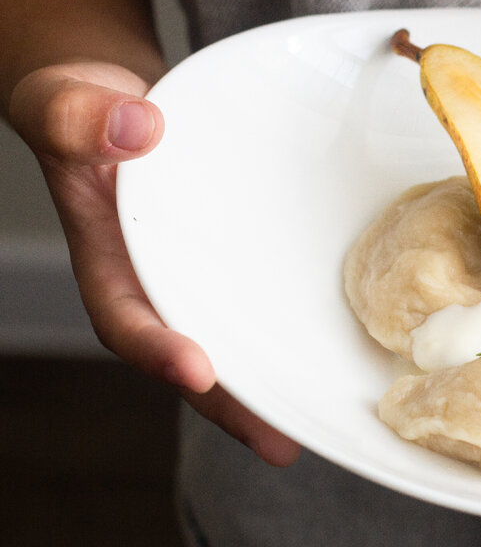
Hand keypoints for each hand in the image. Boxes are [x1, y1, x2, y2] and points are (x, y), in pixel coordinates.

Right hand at [9, 61, 301, 464]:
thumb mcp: (68, 103)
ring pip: (237, 340)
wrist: (114, 107)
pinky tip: (346, 354)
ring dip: (273, 385)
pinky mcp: (237, 264)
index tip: (198, 371)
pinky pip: (265, 302)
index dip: (160, 349)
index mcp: (109, 261)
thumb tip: (137, 128)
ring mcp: (201, 280)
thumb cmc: (83, 111)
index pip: (128, 318)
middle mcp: (158, 284)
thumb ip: (83, 118)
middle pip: (194, 355)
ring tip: (319, 427)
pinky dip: (298, 328)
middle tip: (279, 443)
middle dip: (232, 405)